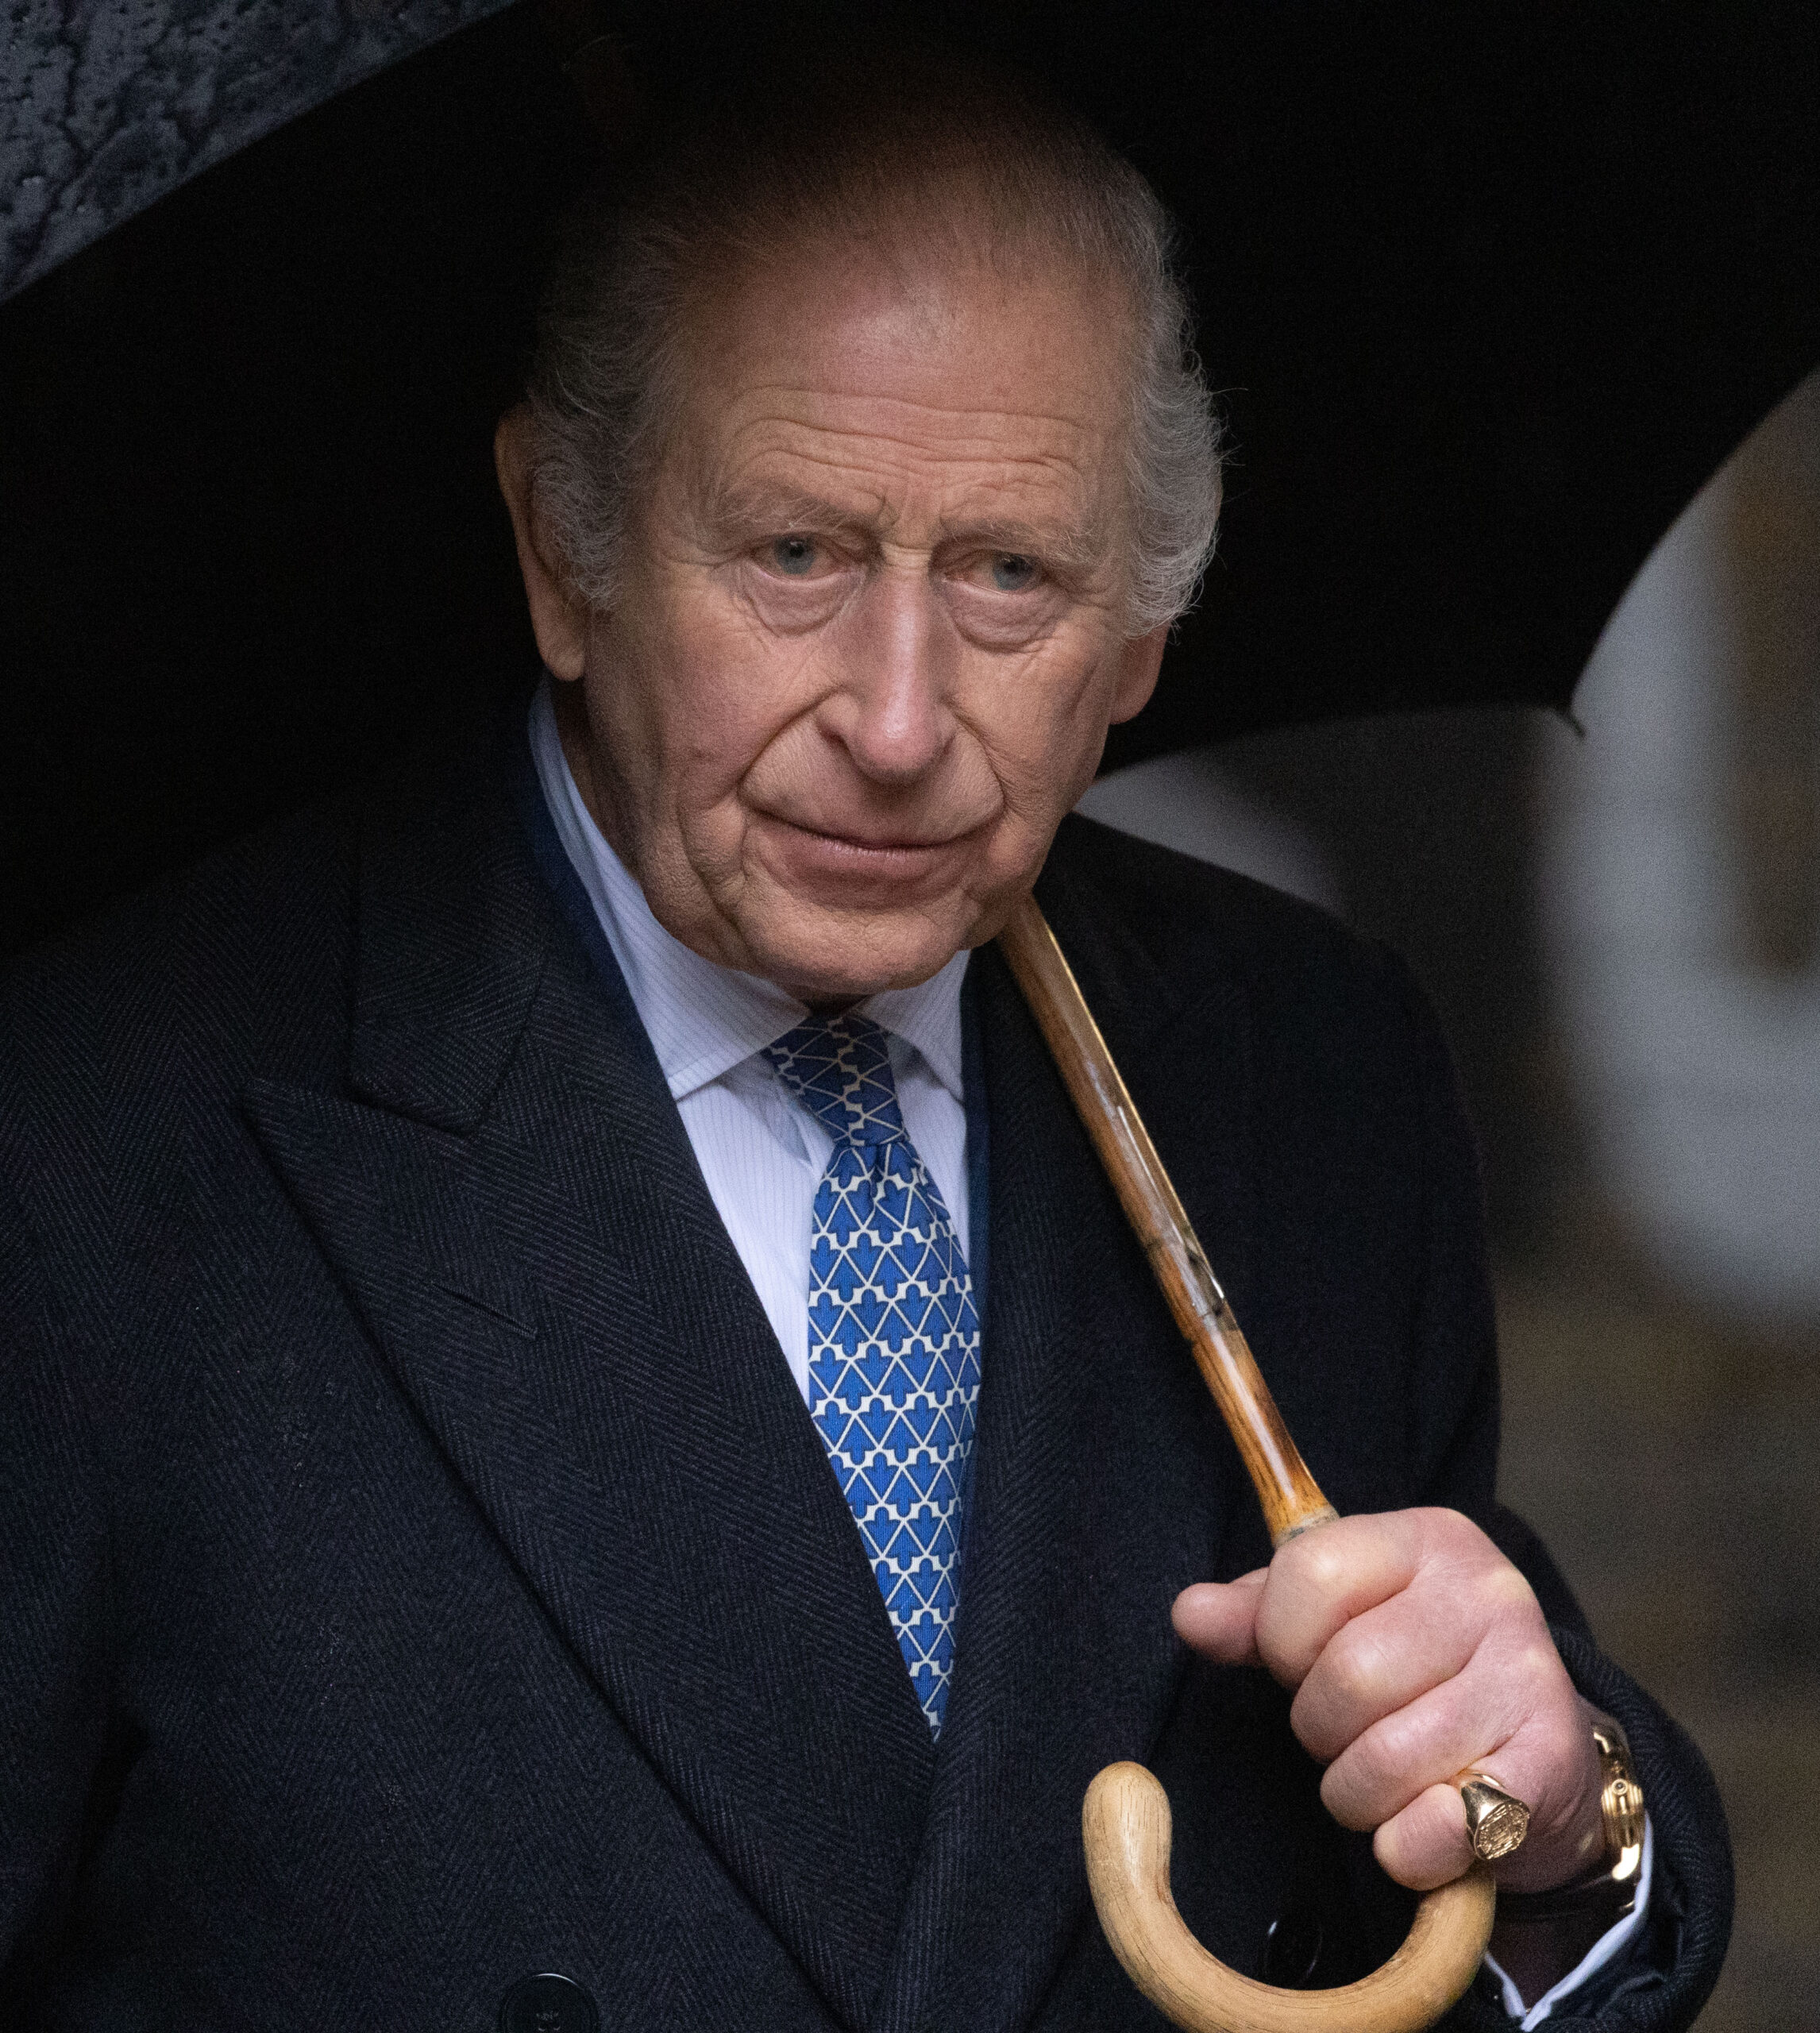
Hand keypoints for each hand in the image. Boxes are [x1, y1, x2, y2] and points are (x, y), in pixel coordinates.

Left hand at [1173, 1509, 1607, 1893]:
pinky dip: (1406, 1847)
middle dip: (1319, 1728)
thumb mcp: (1336, 1620)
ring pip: (1383, 1758)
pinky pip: (1436, 1827)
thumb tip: (1190, 1614)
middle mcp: (1489, 1592)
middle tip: (1345, 1734)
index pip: (1308, 1571)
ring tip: (1380, 1779)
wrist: (1541, 1754)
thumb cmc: (1417, 1674)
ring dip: (1357, 1794)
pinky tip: (1420, 1826)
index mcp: (1428, 1539)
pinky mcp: (1550, 1763)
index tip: (1301, 1664)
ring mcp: (1529, 1674)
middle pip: (1345, 1675)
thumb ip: (1256, 1614)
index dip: (1280, 1639)